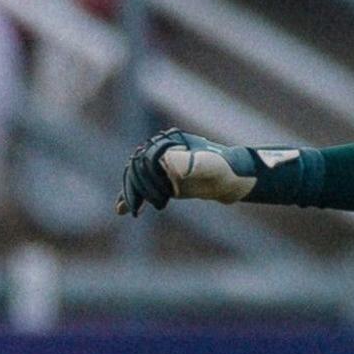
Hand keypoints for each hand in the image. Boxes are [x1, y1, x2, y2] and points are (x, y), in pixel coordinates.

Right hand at [115, 129, 260, 214]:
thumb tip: (168, 164)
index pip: (146, 159)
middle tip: (140, 205)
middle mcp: (162, 153)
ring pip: (137, 179)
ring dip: (131, 193)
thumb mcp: (210, 166)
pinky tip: (121, 209)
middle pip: (137, 168)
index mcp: (169, 143)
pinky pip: (143, 188)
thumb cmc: (224, 169)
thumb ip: (192, 162)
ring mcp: (162, 167)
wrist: (232, 178)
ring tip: (131, 210)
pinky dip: (132, 197)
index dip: (145, 176)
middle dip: (136, 187)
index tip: (156, 194)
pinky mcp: (164, 181)